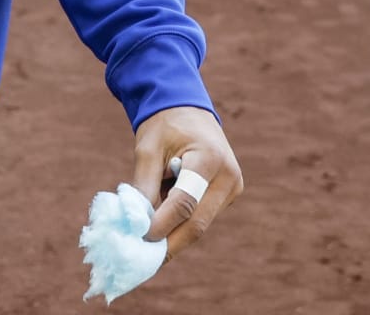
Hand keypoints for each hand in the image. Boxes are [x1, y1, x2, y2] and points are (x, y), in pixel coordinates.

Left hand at [134, 105, 242, 259]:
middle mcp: (229, 177)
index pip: (185, 202)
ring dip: (174, 234)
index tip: (139, 238)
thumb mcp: (148, 149)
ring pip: (201, 223)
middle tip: (145, 260)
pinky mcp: (228, 194)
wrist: (186, 108)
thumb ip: (144, 185)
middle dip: (170, 242)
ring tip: (147, 247)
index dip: (162, 224)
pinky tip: (161, 228)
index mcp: (209, 158)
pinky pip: (202, 215)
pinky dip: (181, 223)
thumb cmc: (164, 125)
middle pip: (198, 222)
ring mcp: (232, 188)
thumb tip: (136, 223)